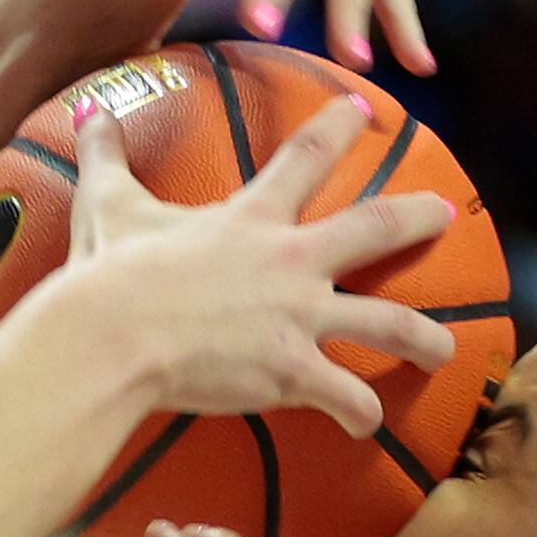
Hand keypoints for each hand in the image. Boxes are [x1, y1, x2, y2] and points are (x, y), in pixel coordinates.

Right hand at [61, 85, 457, 437]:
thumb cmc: (110, 271)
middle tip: (447, 214)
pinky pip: (345, 397)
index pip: (306, 157)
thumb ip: (105, 156)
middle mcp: (292, 262)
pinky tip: (367, 426)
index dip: (338, 128)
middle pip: (376, 229)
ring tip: (446, 350)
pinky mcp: (293, 371)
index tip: (364, 111)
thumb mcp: (108, 204)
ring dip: (423, 339)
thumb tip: (89, 111)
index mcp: (252, 218)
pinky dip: (361, 414)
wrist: (113, 336)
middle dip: (418, 220)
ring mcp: (300, 318)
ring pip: (388, 324)